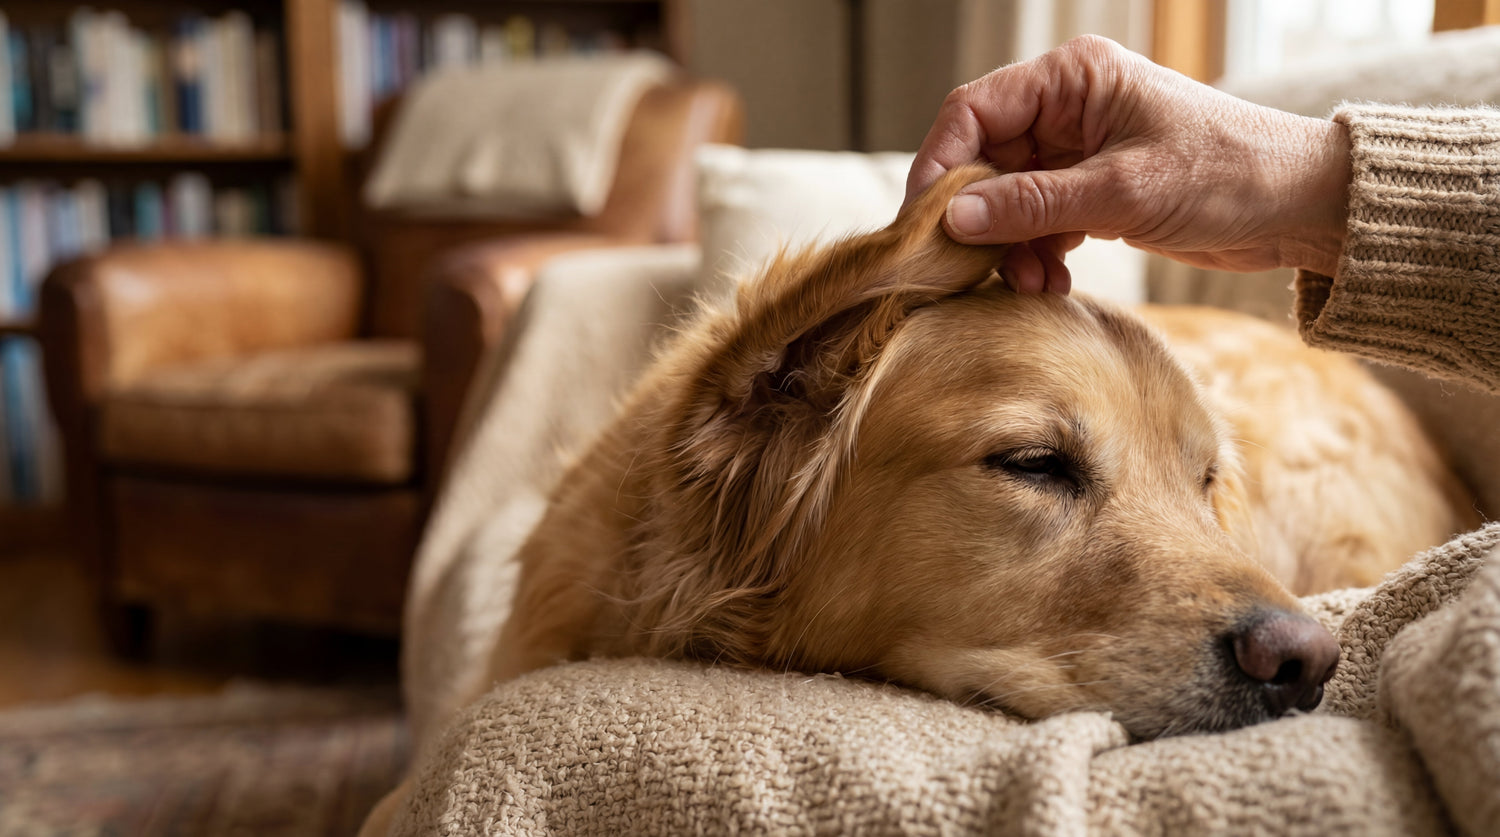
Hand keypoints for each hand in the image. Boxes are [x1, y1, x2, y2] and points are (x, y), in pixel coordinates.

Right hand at [904, 35, 1351, 292]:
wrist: (1299, 207)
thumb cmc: (1227, 175)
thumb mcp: (1123, 192)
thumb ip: (1034, 205)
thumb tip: (956, 218)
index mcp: (1072, 78)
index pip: (973, 112)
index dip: (940, 166)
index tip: (924, 223)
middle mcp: (1068, 107)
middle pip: (985, 160)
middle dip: (979, 219)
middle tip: (971, 270)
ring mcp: (1079, 150)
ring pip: (1008, 199)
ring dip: (1008, 247)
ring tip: (1026, 285)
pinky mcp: (1093, 190)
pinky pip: (1038, 222)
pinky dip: (1035, 255)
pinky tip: (1048, 285)